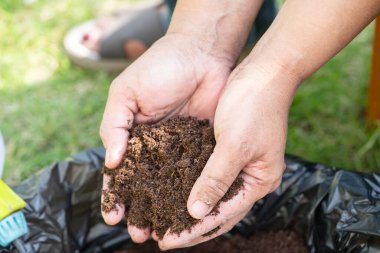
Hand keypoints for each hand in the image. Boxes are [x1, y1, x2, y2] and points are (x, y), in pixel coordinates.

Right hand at [99, 33, 232, 241]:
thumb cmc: (159, 68)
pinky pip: (195, 174)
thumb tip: (112, 162)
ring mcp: (179, 148)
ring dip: (165, 209)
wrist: (201, 53)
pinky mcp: (202, 146)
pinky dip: (191, 193)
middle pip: (144, 185)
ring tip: (162, 233)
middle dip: (140, 210)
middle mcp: (154, 146)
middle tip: (139, 234)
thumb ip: (114, 126)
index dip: (115, 195)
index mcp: (131, 135)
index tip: (114, 216)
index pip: (119, 172)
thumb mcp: (126, 93)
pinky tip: (190, 211)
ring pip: (169, 186)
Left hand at [159, 62, 297, 249]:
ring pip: (212, 196)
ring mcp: (241, 165)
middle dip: (191, 226)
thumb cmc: (253, 106)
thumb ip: (215, 180)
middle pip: (218, 212)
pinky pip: (209, 175)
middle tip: (163, 237)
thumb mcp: (234, 146)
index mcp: (259, 181)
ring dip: (190, 208)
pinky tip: (174, 190)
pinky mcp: (230, 151)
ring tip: (166, 219)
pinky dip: (193, 186)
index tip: (167, 241)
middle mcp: (251, 178)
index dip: (193, 231)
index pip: (222, 216)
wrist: (264, 73)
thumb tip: (195, 212)